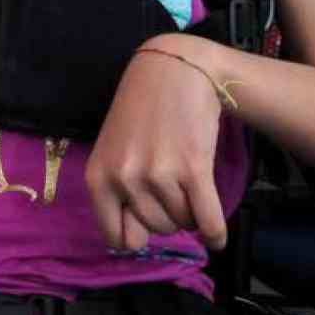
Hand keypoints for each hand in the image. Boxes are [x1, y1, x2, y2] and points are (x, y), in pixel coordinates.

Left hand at [85, 36, 229, 252]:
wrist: (173, 72)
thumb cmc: (140, 114)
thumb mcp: (112, 152)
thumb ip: (117, 194)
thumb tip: (134, 242)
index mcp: (98, 178)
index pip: (116, 237)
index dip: (136, 235)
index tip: (147, 224)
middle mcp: (124, 179)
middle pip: (156, 230)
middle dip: (168, 218)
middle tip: (173, 191)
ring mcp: (158, 174)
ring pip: (183, 222)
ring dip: (190, 213)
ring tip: (188, 186)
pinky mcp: (193, 167)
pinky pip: (207, 218)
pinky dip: (215, 233)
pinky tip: (217, 238)